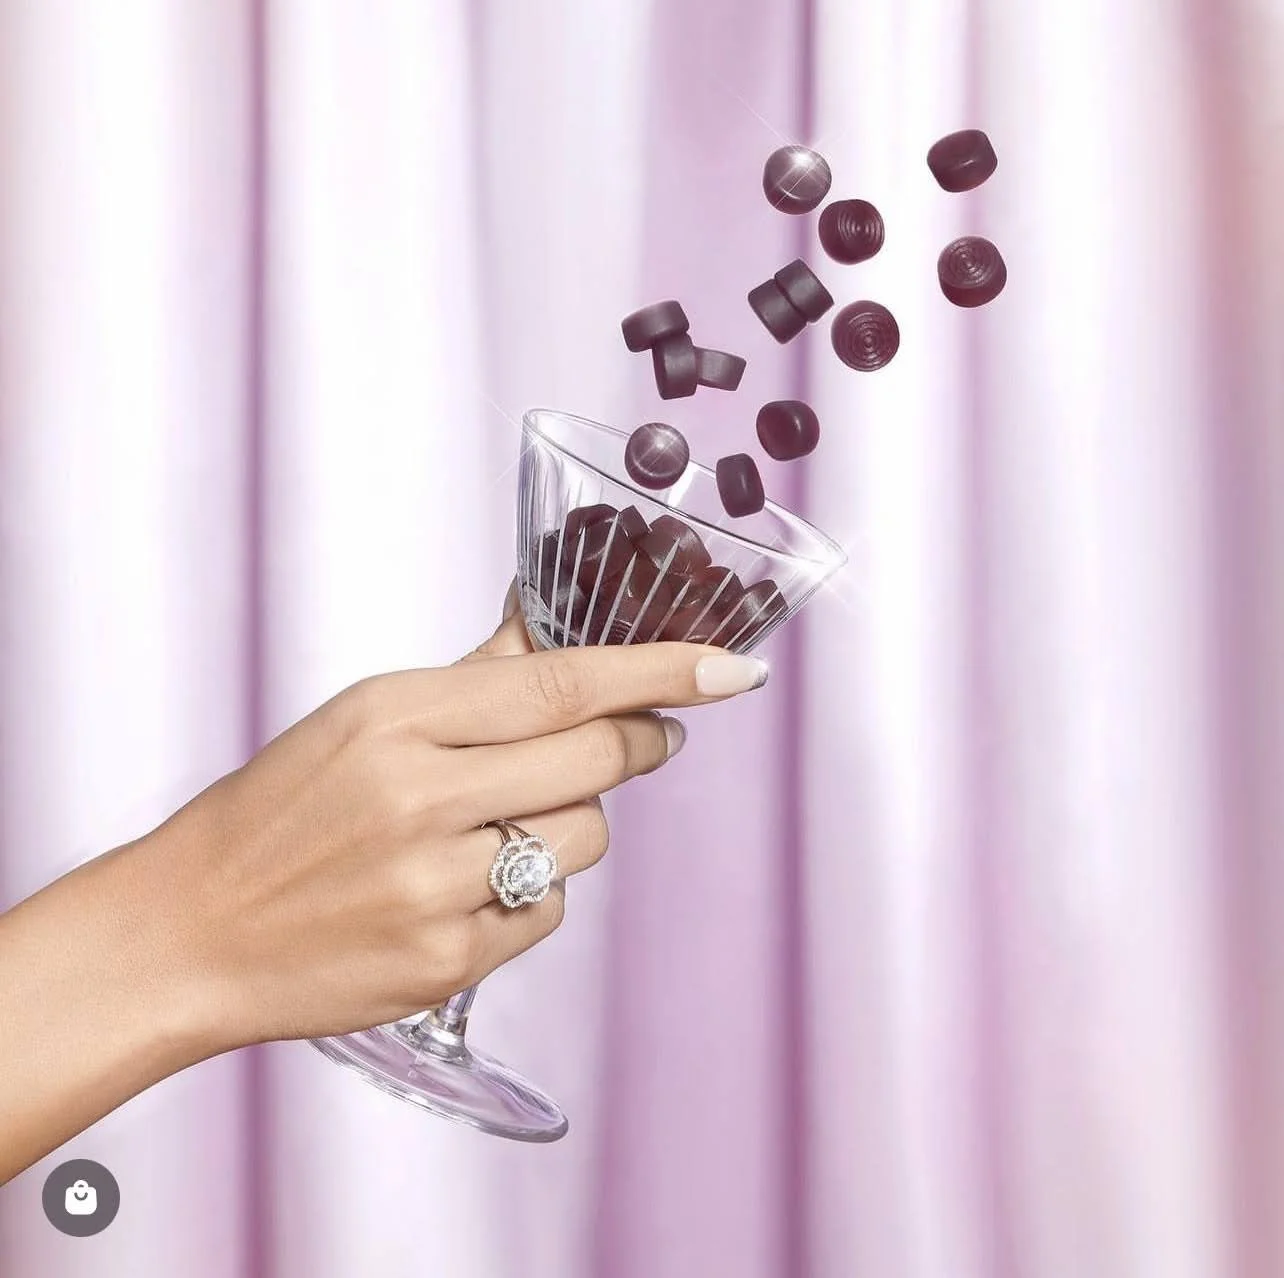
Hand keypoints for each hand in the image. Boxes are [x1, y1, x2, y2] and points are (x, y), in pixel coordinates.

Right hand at [128, 598, 768, 1051]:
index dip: (661, 672)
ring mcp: (434, 887)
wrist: (193, 928)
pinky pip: (546, 910)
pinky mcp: (444, 962)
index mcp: (399, 715)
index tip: (731, 670)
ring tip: (501, 823)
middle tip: (642, 738)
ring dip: (570, 823)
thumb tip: (554, 626)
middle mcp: (421, 797)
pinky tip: (467, 886)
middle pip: (596, 761)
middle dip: (639, 744)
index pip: (565, 682)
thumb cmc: (282, 810)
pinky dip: (529, 891)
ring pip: (584, 840)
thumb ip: (476, 677)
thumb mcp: (363, 717)